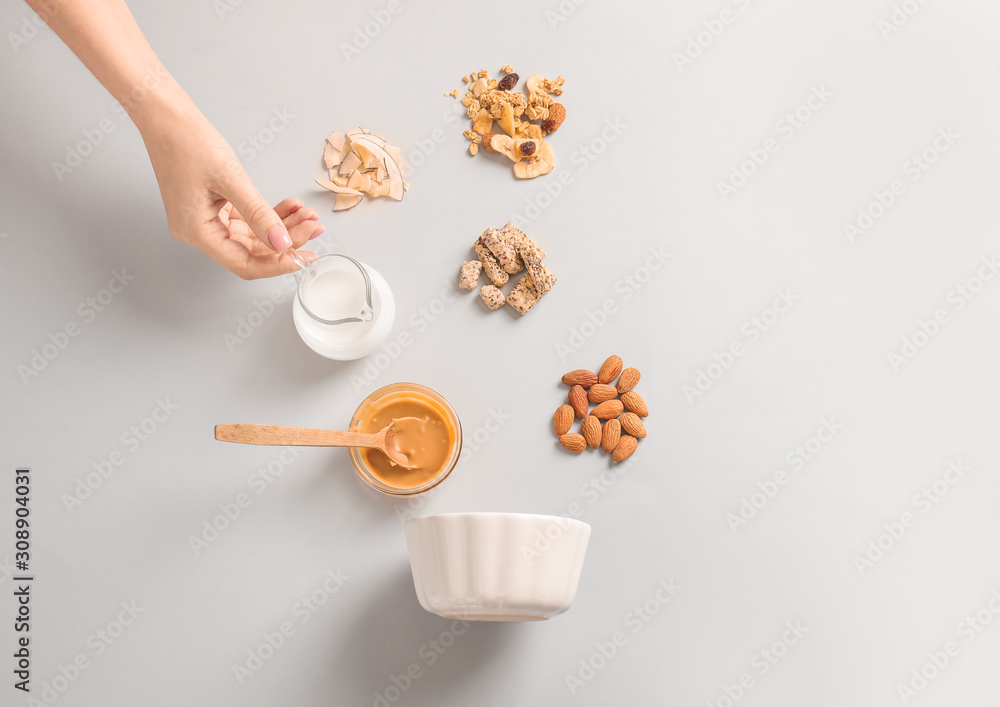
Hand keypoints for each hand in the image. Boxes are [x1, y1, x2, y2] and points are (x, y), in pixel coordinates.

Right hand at [142, 108, 322, 278]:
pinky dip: (268, 213)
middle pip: (251, 250)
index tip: (303, 257)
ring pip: (252, 235)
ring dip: (282, 225)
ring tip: (307, 215)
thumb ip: (259, 214)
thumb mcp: (231, 179)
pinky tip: (290, 206)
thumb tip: (282, 243)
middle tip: (313, 228)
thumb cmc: (188, 142)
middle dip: (285, 240)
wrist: (167, 116)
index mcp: (196, 232)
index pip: (243, 263)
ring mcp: (205, 219)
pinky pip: (246, 218)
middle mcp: (198, 231)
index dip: (276, 264)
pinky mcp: (212, 206)